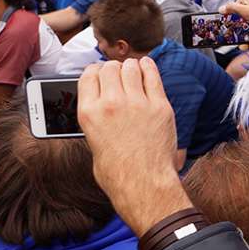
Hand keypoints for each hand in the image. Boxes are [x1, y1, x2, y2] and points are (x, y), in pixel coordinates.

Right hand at [78, 58, 191, 236]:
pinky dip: (149, 68)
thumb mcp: (92, 140)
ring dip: (131, 67)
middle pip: (109, 68)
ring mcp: (137, 103)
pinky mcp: (160, 106)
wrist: (143, 182)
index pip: (88, 75)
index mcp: (89, 113)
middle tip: (118, 73)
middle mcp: (111, 104)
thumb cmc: (117, 170)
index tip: (100, 72)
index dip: (95, 71)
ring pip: (131, 68)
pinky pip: (153, 76)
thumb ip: (95, 117)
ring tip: (133, 71)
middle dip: (113, 68)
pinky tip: (147, 66)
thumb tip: (99, 103)